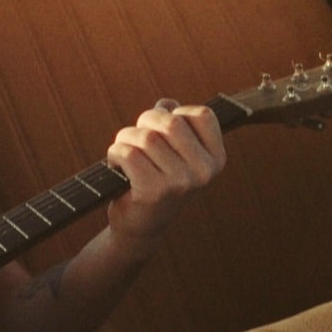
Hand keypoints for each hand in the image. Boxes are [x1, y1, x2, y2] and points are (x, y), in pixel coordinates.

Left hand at [104, 99, 225, 255]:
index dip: (177, 114)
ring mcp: (181, 182)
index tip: (164, 131)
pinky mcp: (154, 191)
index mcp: (216, 159)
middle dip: (145, 122)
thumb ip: (175, 123)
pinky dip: (115, 154)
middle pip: (169, 121)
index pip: (202, 115)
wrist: (143, 227)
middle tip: (136, 138)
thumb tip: (166, 105)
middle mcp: (204, 172)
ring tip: (125, 154)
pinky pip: (128, 153)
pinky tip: (117, 166)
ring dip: (125, 139)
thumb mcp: (176, 152)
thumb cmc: (158, 181)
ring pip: (145, 137)